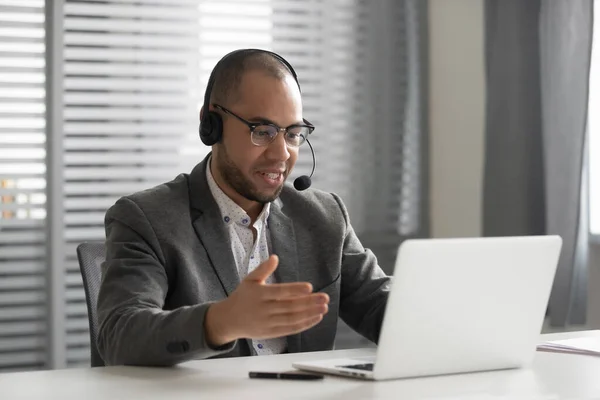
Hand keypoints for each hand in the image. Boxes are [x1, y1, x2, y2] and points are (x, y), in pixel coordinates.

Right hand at [204, 255, 328, 345]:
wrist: (229, 320)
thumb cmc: (242, 296)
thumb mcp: (249, 280)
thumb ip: (263, 269)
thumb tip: (275, 257)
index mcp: (259, 294)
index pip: (280, 292)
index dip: (295, 290)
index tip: (310, 287)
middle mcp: (264, 309)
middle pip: (289, 307)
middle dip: (309, 303)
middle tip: (325, 298)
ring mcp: (268, 323)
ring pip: (292, 319)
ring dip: (310, 314)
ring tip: (324, 308)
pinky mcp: (271, 333)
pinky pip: (290, 329)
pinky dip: (304, 325)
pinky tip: (316, 318)